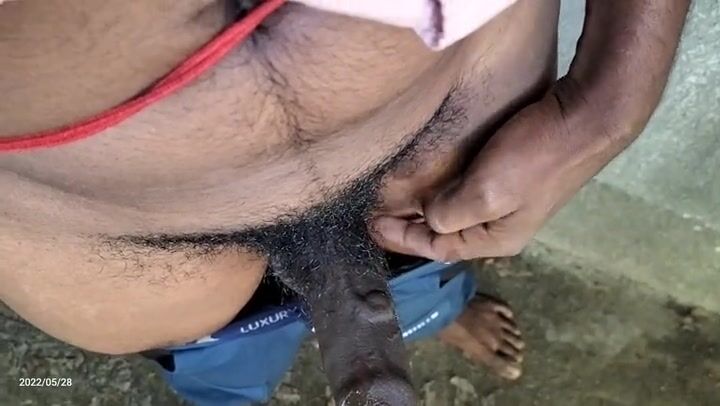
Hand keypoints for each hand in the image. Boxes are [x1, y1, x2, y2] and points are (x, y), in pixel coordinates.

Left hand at [373, 80, 632, 260]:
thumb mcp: (485, 194)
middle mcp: (502, 226)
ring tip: (396, 201)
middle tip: (376, 216)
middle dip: (410, 227)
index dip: (402, 238)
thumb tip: (430, 218)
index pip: (437, 248)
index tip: (371, 224)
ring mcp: (509, 200)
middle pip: (446, 234)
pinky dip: (442, 190)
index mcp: (496, 239)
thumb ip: (449, 213)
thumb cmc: (534, 159)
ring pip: (455, 212)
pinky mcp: (512, 174)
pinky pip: (466, 191)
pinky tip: (430, 179)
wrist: (585, 116)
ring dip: (424, 209)